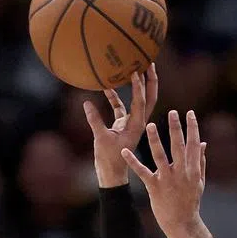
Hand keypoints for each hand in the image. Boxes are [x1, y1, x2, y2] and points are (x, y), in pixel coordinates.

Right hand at [83, 65, 157, 186]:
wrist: (112, 176)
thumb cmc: (109, 160)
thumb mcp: (101, 139)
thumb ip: (94, 120)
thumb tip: (86, 102)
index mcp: (136, 124)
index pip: (141, 101)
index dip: (139, 85)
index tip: (137, 70)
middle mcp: (137, 121)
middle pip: (149, 97)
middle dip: (150, 80)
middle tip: (150, 61)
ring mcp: (131, 123)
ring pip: (136, 100)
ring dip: (135, 86)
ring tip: (133, 67)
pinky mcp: (122, 126)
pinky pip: (121, 108)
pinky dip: (115, 98)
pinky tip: (105, 88)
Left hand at [122, 109, 206, 234]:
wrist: (182, 223)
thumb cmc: (190, 201)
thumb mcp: (199, 181)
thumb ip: (200, 161)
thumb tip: (203, 143)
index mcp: (192, 169)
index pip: (193, 144)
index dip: (192, 127)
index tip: (189, 113)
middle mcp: (181, 172)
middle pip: (178, 146)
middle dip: (175, 128)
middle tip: (172, 112)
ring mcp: (167, 179)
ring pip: (160, 155)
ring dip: (154, 139)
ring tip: (149, 125)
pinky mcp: (154, 187)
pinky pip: (142, 171)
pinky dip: (133, 161)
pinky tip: (124, 151)